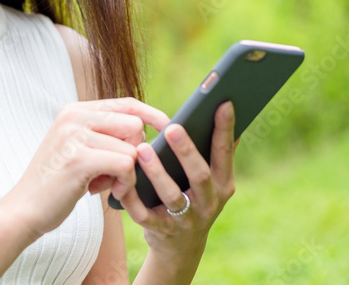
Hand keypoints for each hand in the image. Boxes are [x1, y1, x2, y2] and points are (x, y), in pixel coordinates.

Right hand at [7, 97, 170, 237]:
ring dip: (129, 173)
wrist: (24, 209)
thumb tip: (145, 128)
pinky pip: (126, 164)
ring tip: (109, 186)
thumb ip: (104, 135)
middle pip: (133, 124)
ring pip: (131, 148)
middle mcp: (73, 117)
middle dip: (135, 152)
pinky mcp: (79, 159)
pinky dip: (125, 182)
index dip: (150, 113)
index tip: (168, 126)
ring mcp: (75, 136)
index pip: (125, 103)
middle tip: (117, 173)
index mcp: (74, 110)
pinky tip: (110, 193)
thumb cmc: (58, 183)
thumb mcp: (78, 149)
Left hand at [115, 101, 237, 266]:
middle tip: (173, 128)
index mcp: (222, 183)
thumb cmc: (194, 197)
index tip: (223, 102)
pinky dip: (131, 196)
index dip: (225, 129)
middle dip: (187, 152)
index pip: (225, 153)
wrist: (180, 247)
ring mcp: (185, 219)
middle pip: (200, 176)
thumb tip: (227, 108)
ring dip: (157, 172)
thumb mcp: (213, 179)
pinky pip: (143, 213)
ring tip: (142, 149)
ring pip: (171, 195)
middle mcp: (208, 202)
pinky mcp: (159, 230)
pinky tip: (122, 178)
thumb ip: (216, 150)